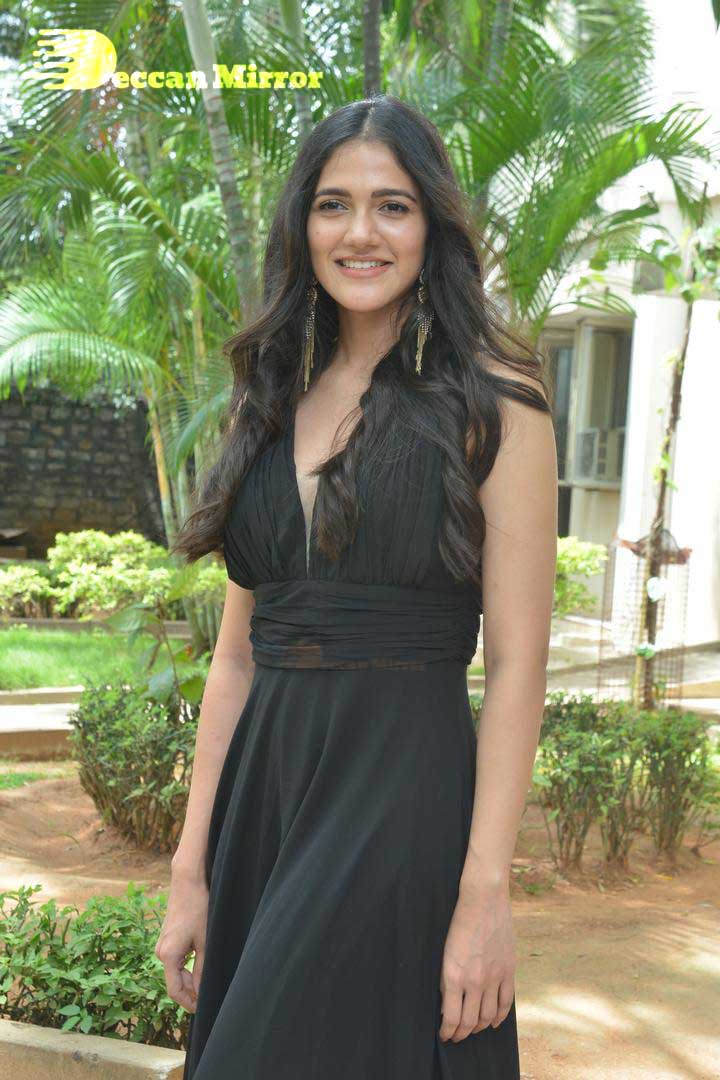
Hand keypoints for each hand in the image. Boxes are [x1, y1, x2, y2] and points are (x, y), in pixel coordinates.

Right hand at [155, 863, 208, 1013]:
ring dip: (189, 980)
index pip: (174, 990)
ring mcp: (162, 944)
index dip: (188, 1003)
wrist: (187, 882)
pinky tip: (200, 968)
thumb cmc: (197, 909)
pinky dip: (186, 967)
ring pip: (175, 971)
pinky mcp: (167, 938)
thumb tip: (202, 991)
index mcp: (167, 955)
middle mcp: (160, 952)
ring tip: (207, 984)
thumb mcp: (204, 942)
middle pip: (174, 982)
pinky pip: (176, 960)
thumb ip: (202, 969)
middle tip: (209, 999)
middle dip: (191, 992)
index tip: (202, 1009)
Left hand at [438, 883, 515, 1042]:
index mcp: (454, 975)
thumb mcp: (445, 952)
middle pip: (470, 1022)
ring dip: (479, 1028)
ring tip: (472, 1030)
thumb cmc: (458, 922)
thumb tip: (446, 1005)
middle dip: (461, 1034)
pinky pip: (506, 1002)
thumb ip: (447, 980)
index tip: (445, 1035)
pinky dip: (499, 1016)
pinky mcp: (508, 970)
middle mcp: (475, 981)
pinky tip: (493, 1022)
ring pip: (488, 1016)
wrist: (482, 900)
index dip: (448, 1031)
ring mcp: (494, 977)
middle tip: (456, 1037)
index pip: (452, 1018)